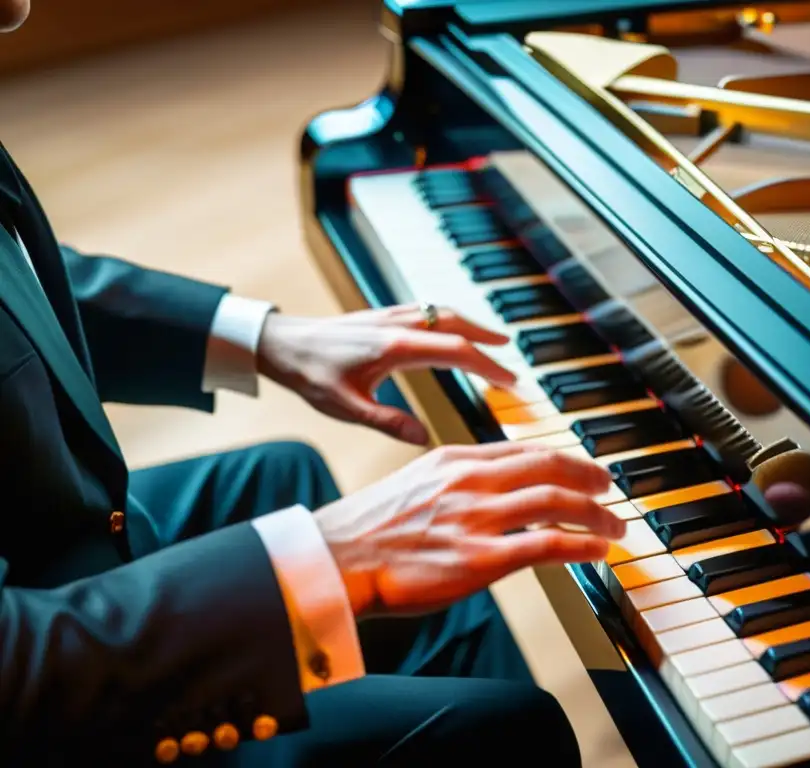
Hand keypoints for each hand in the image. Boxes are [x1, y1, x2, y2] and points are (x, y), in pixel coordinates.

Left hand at [256, 306, 515, 444]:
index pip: (455, 351)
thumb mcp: (347, 408)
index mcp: (395, 348)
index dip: (487, 366)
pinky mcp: (382, 316)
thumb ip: (388, 422)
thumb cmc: (311, 375)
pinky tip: (451, 329)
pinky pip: (427, 310)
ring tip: (493, 340)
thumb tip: (424, 439)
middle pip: (456, 324)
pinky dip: (449, 319)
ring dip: (471, 325)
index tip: (509, 381)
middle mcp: (398, 325)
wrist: (280, 343)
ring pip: (442, 312)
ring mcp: (390, 317)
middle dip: (487, 340)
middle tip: (510, 358)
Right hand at [312, 442, 625, 617]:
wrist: (336, 558)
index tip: (585, 467)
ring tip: (613, 526)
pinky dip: (580, 545)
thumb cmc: (369, 528)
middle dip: (589, 475)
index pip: (525, 450)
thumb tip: (492, 487)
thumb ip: (456, 478)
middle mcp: (471, 481)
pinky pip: (546, 545)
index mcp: (456, 460)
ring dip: (595, 513)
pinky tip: (597, 552)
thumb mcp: (416, 482)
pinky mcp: (479, 559)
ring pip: (556, 501)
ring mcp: (477, 518)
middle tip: (609, 487)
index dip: (565, 457)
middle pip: (549, 466)